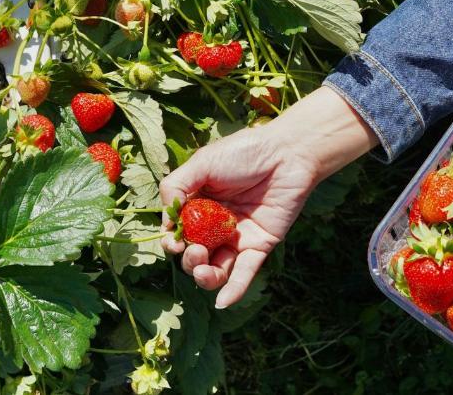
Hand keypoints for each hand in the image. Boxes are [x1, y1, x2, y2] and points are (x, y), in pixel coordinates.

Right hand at [160, 87, 378, 307]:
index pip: (177, 232)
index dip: (171, 242)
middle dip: (188, 260)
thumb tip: (164, 220)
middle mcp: (216, 224)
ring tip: (203, 269)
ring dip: (205, 277)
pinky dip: (233, 289)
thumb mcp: (202, 164)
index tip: (173, 241)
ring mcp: (238, 237)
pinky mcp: (260, 245)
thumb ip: (176, 187)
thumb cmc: (245, 151)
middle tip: (192, 250)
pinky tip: (223, 301)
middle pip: (195, 255)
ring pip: (216, 269)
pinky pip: (245, 272)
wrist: (288, 153)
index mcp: (199, 204)